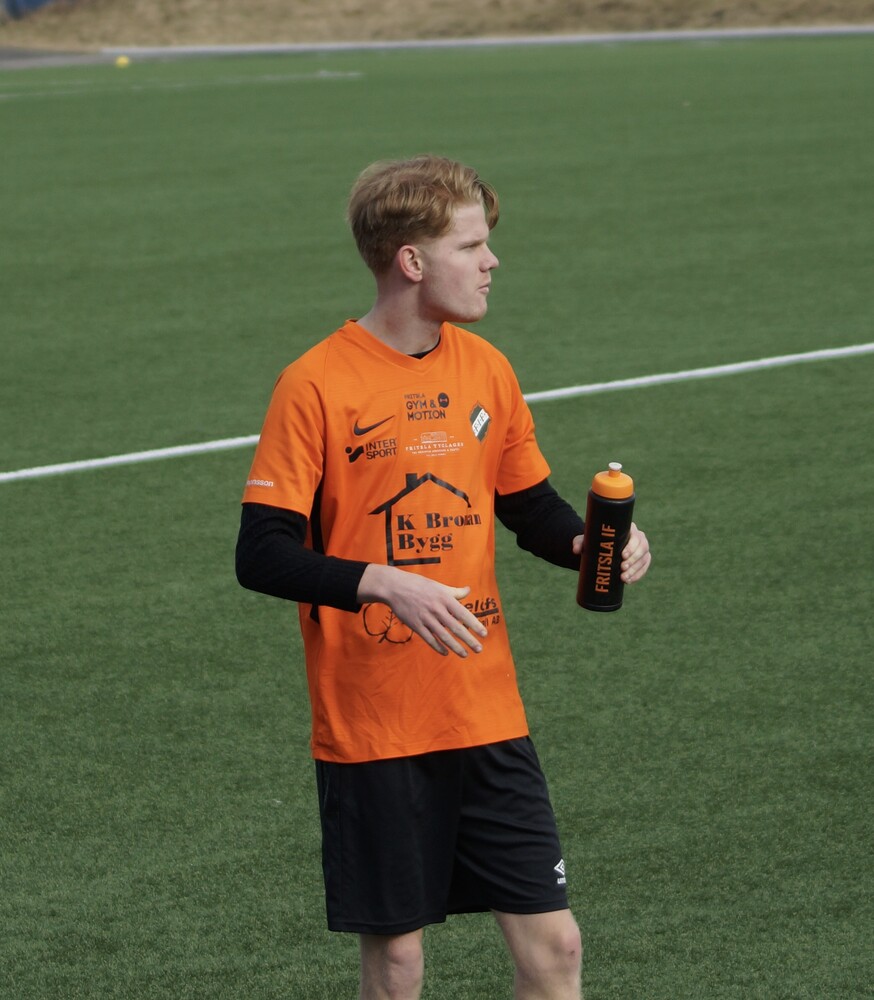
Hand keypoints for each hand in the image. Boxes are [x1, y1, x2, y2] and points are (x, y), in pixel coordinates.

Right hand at [357, 564, 487, 657]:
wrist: (395, 587)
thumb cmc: (419, 585)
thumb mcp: (439, 586)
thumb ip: (455, 592)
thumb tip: (469, 590)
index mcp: (444, 598)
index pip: (463, 614)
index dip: (475, 625)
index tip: (484, 634)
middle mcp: (436, 609)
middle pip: (456, 628)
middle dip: (469, 640)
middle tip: (479, 649)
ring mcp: (425, 618)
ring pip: (443, 636)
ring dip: (455, 647)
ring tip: (465, 655)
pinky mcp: (415, 625)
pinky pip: (429, 639)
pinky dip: (438, 647)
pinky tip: (446, 652)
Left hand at [572, 521, 650, 583]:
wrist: (599, 548)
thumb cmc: (594, 540)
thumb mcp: (586, 539)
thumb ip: (579, 542)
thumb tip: (575, 549)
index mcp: (627, 528)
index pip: (635, 535)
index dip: (632, 546)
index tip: (623, 555)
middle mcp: (638, 537)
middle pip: (642, 548)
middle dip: (634, 560)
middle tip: (622, 568)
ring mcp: (641, 549)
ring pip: (644, 559)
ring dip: (635, 570)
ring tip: (624, 578)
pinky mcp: (642, 560)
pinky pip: (644, 567)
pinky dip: (638, 575)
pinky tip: (629, 581)